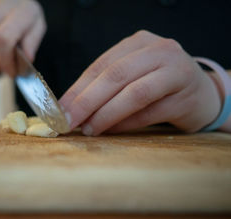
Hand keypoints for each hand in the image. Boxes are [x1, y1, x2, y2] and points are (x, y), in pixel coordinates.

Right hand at [0, 0, 45, 75]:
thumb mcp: (36, 23)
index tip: (13, 72)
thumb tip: (28, 59)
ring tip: (0, 49)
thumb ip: (33, 41)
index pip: (4, 42)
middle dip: (0, 67)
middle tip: (9, 64)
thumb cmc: (22, 13)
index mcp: (17, 12)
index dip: (8, 63)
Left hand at [59, 30, 222, 134]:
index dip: (77, 89)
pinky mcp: (186, 96)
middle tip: (68, 122)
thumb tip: (72, 110)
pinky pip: (150, 113)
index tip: (58, 109)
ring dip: (106, 115)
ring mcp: (176, 71)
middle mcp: (159, 50)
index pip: (100, 65)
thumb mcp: (132, 76)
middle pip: (115, 76)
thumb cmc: (159, 86)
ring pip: (134, 94)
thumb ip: (106, 88)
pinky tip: (112, 131)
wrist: (202, 94)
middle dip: (87, 102)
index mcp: (138, 43)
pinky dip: (127, 124)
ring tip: (89, 129)